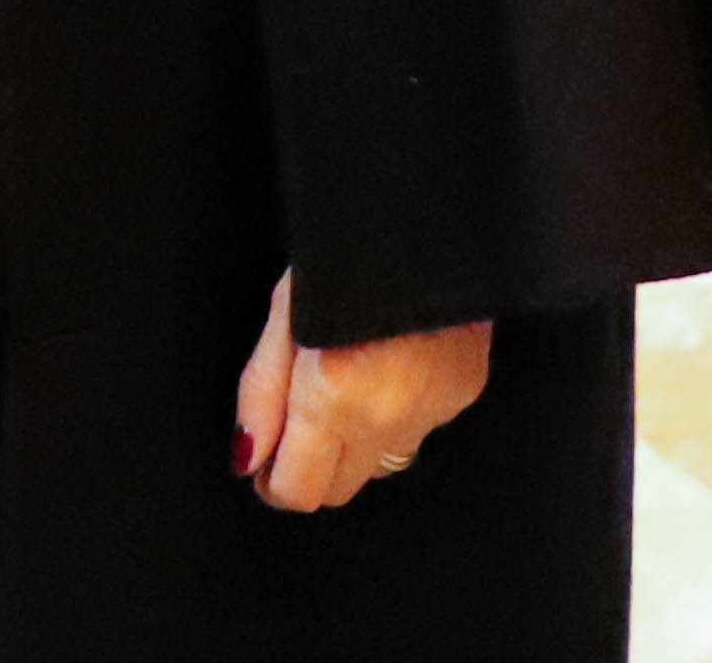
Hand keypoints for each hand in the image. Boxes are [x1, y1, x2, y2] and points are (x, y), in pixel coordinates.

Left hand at [232, 271, 488, 511]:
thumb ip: (261, 394)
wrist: (432, 219)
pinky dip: (400, 413)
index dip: (274, 481)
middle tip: (300, 420)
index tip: (267, 461)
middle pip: (338, 489)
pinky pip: (419, 429)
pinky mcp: (463, 395)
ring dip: (358, 443)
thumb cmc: (351, 254)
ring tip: (351, 380)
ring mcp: (430, 411)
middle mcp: (384, 416)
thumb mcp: (284, 313)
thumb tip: (248, 456)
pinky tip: (393, 365)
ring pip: (382, 464)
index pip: (299, 491)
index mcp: (332, 396)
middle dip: (313, 468)